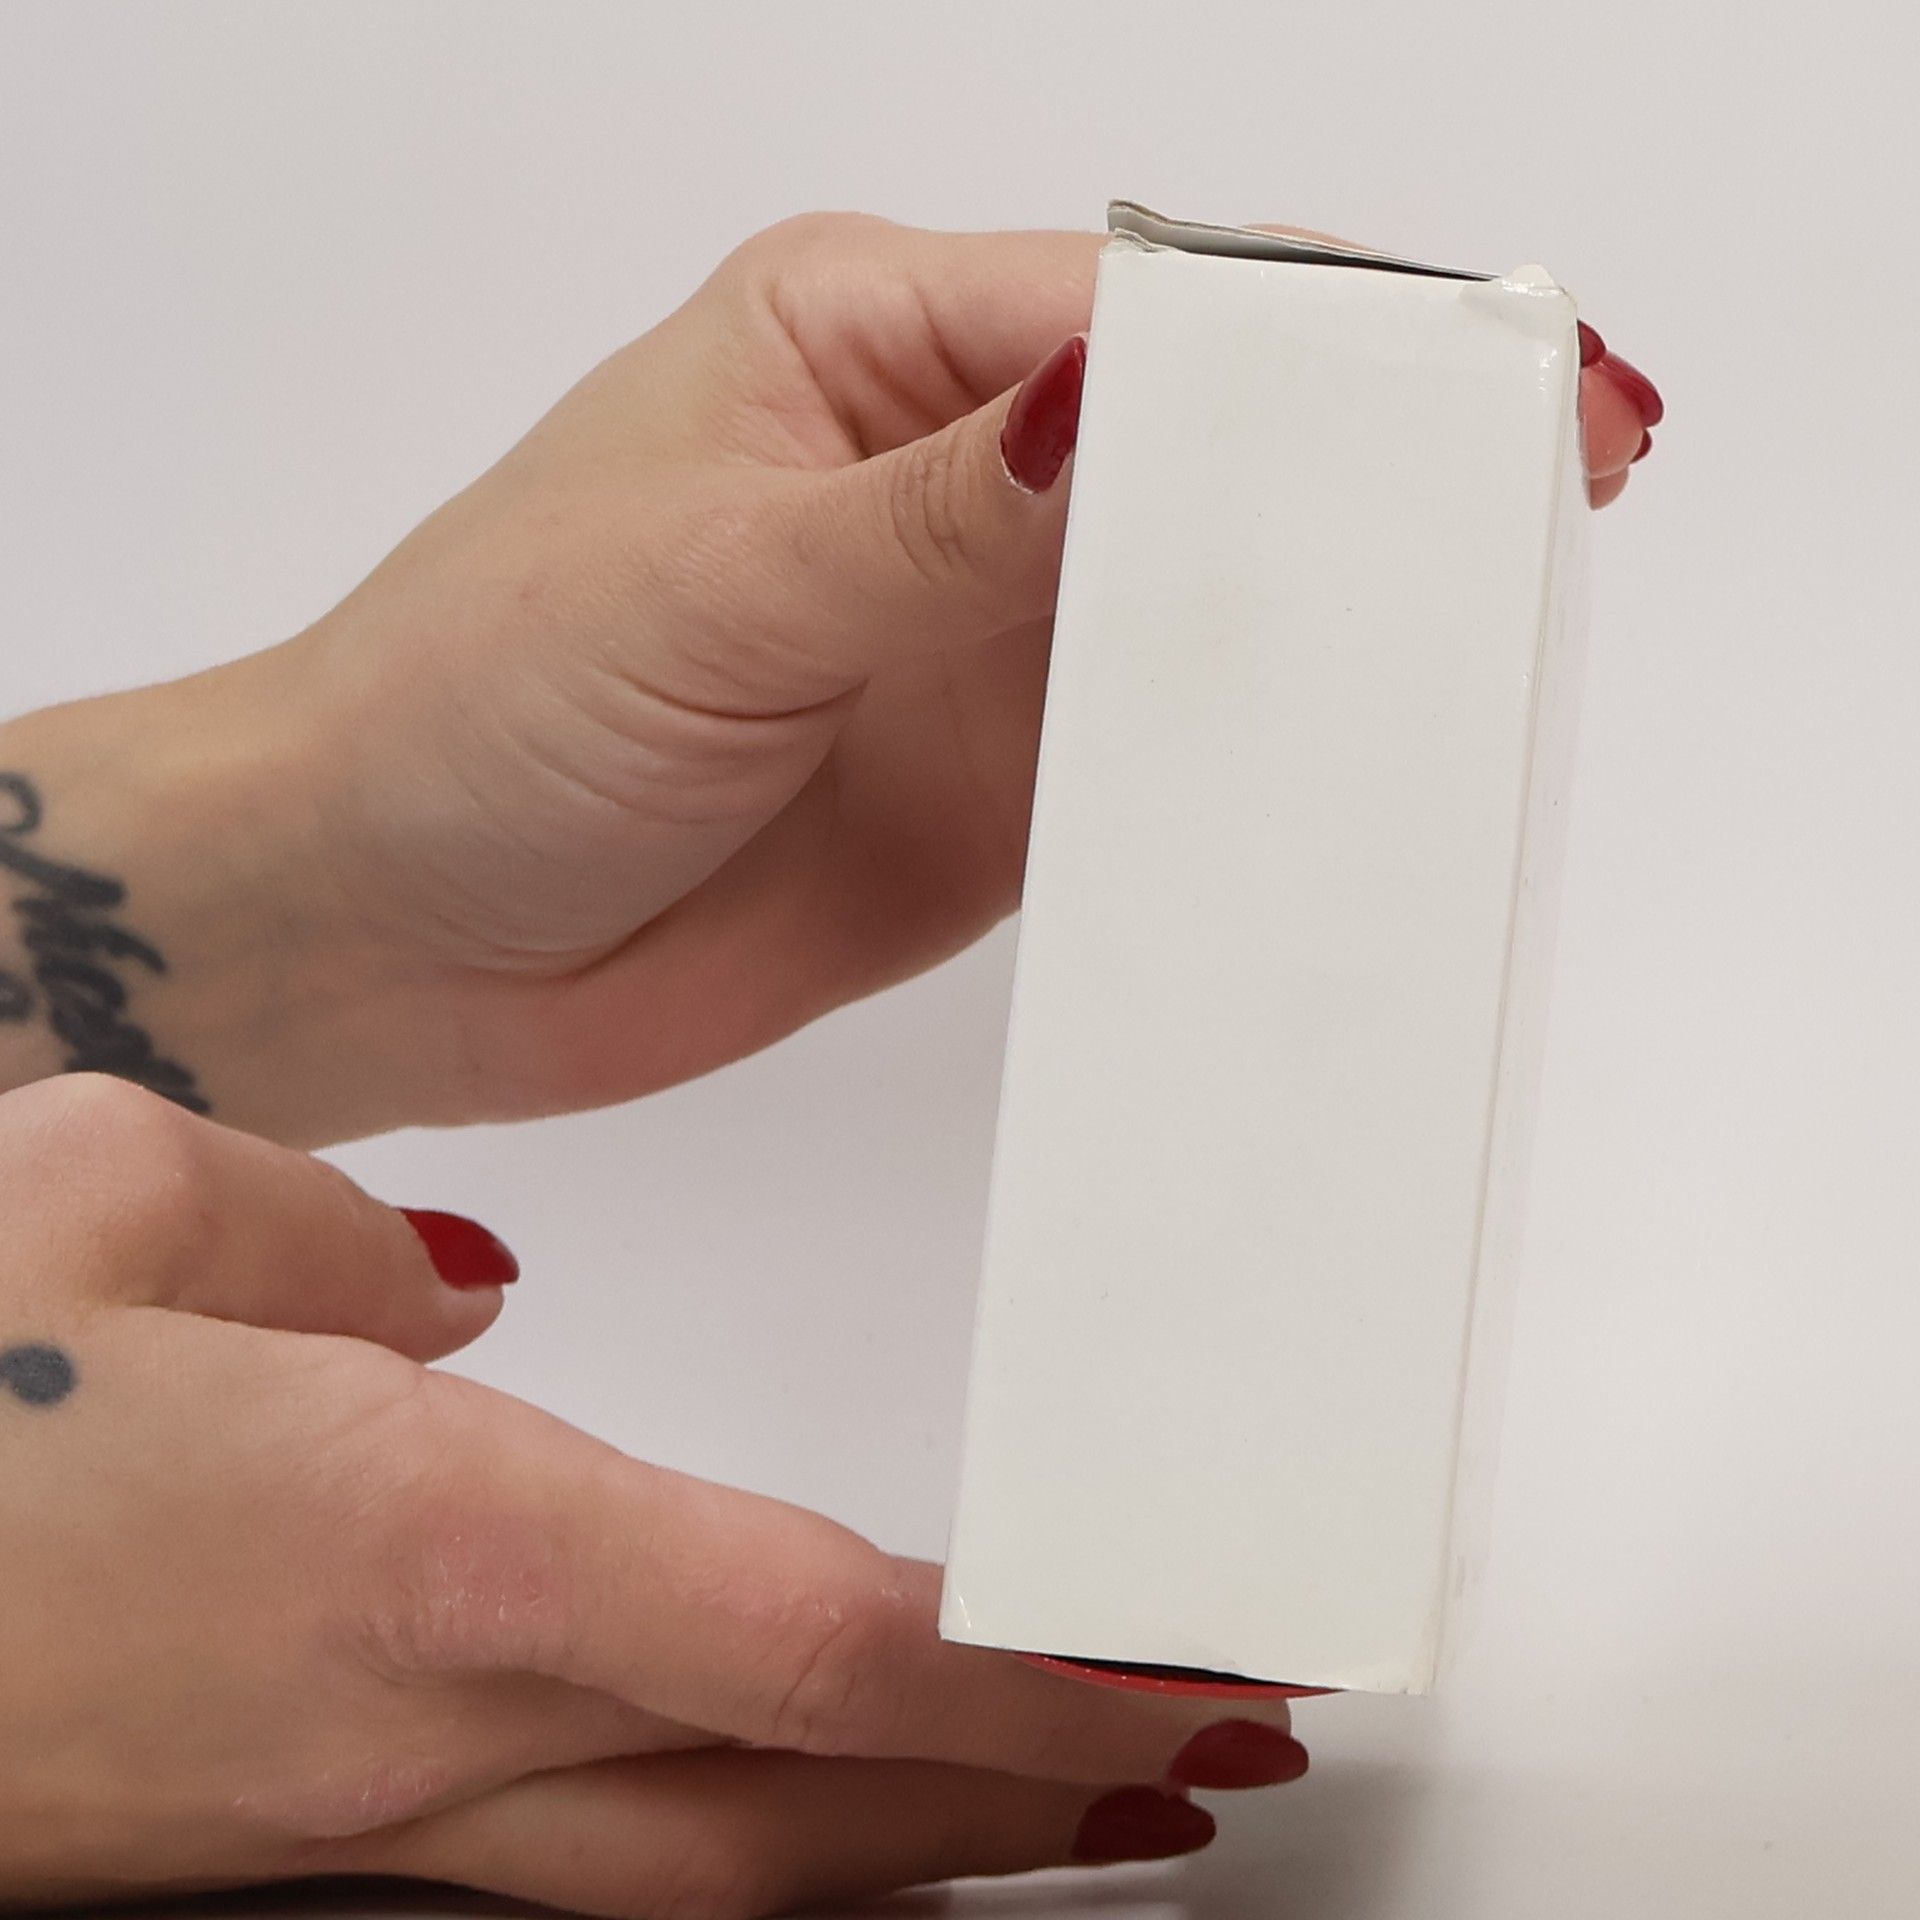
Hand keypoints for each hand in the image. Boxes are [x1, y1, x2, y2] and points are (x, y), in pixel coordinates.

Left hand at [0, 217, 1662, 1142]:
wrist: (385, 935)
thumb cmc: (470, 706)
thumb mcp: (709, 584)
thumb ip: (934, 521)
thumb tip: (1127, 404)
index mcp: (867, 348)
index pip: (1147, 309)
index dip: (1328, 347)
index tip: (1490, 389)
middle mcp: (944, 485)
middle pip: (1207, 452)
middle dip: (1365, 476)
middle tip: (1545, 504)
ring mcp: (979, 653)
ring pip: (1203, 615)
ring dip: (1322, 636)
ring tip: (1474, 657)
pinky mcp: (991, 801)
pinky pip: (1154, 775)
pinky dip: (1243, 785)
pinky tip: (1330, 794)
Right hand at [0, 1074, 1307, 1913]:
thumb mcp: (112, 1197)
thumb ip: (328, 1236)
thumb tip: (453, 1295)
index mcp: (425, 1545)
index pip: (821, 1640)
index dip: (1034, 1672)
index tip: (1184, 1656)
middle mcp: (421, 1723)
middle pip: (810, 1799)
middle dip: (1034, 1787)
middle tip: (1205, 1749)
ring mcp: (356, 1822)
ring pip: (710, 1863)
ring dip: (917, 1845)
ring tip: (1077, 1801)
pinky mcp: (289, 1844)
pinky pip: (578, 1861)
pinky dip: (738, 1841)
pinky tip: (780, 1799)